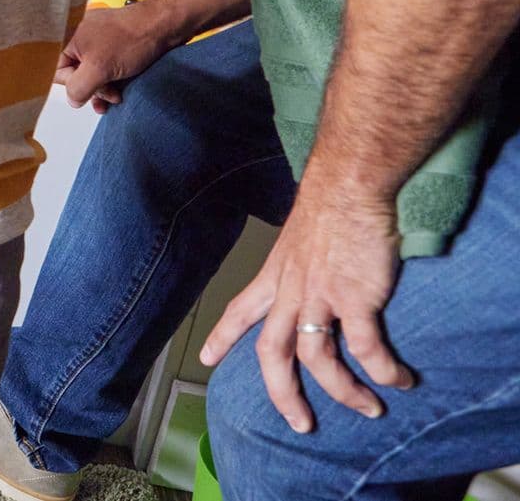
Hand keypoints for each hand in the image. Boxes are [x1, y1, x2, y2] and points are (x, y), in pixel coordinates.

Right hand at [55, 2, 178, 113]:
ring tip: (117, 95)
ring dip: (103, 89)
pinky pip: (103, 69)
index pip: (56, 70)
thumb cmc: (132, 38)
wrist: (162, 26)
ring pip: (90, 74)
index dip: (74, 84)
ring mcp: (95, 42)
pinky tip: (118, 90)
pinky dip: (110, 82)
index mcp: (68, 36)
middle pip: (74, 74)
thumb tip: (72, 99)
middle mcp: (79, 38)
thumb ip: (78, 87)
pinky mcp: (110, 47)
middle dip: (92, 89)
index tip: (90, 86)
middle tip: (110, 92)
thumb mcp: (99, 68)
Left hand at [199, 177, 412, 430]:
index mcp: (277, 273)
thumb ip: (305, 259)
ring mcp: (320, 295)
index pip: (240, 309)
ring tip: (369, 409)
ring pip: (318, 360)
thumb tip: (318, 267)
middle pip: (272, 352)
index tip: (206, 357)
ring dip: (344, 392)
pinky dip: (383, 371)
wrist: (351, 182)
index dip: (222, 335)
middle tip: (300, 424)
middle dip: (282, 393)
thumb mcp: (303, 233)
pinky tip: (400, 381)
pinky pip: (365, 349)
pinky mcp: (355, 296)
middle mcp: (292, 288)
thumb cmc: (332, 200)